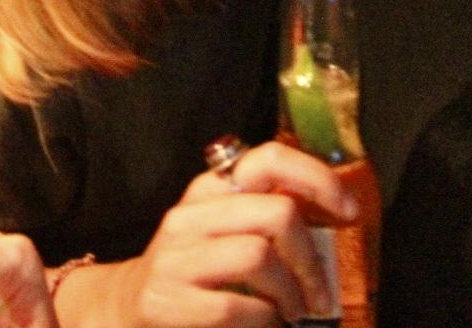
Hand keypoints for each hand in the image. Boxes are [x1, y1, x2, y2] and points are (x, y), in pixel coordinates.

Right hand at [55, 141, 355, 327]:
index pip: (269, 159)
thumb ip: (266, 219)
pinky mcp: (166, 300)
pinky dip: (265, 322)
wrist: (123, 310)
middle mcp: (190, 214)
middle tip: (319, 293)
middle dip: (311, 259)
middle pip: (276, 213)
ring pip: (259, 255)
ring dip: (291, 294)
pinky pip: (237, 307)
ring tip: (292, 313)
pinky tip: (265, 326)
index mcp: (211, 190)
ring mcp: (175, 257)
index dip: (318, 179)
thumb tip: (336, 221)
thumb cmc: (194, 275)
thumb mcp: (224, 233)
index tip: (348, 211)